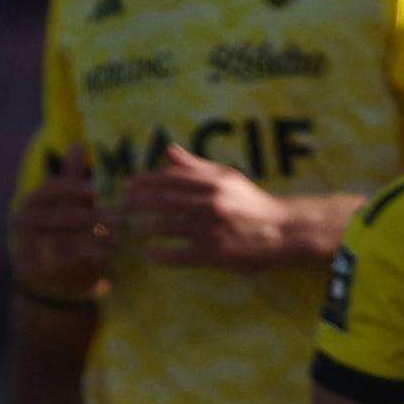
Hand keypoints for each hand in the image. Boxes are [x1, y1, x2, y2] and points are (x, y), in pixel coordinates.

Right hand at [13, 147, 111, 296]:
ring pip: (65, 238)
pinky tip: (110, 253)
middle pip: (61, 216)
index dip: (73, 188)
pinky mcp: (38, 269)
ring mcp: (27, 246)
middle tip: (121, 218)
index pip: (50, 189)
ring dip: (97, 236)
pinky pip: (67, 259)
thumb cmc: (67, 232)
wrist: (54, 279)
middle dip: (94, 217)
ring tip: (119, 235)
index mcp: (31, 202)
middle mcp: (23, 223)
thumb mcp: (70, 203)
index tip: (95, 191)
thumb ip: (74, 177)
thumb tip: (79, 144)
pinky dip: (92, 255)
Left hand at [125, 147, 298, 267]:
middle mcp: (210, 203)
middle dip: (134, 204)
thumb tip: (167, 149)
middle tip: (118, 209)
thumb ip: (196, 166)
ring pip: (163, 227)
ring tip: (133, 231)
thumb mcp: (229, 177)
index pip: (168, 177)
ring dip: (142, 229)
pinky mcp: (213, 253)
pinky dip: (159, 254)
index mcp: (213, 182)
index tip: (126, 186)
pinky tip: (150, 254)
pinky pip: (176, 254)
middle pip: (160, 201)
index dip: (142, 181)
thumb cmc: (252, 203)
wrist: (284, 231)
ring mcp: (210, 228)